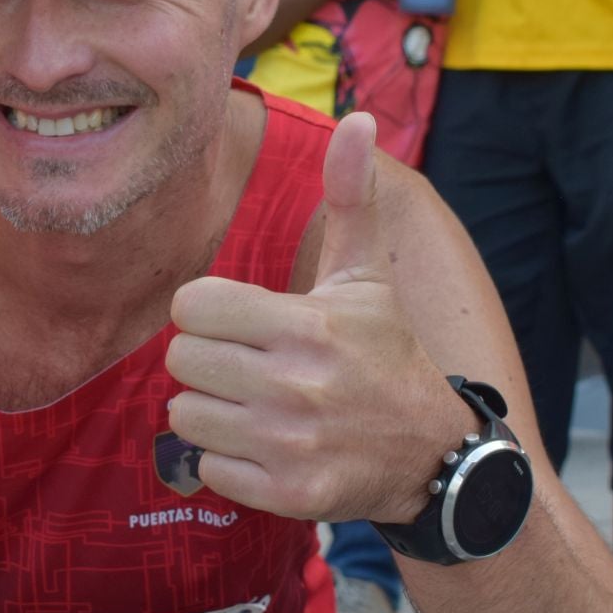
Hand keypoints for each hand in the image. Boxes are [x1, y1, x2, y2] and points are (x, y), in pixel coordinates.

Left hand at [164, 113, 474, 523]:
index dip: (210, 311)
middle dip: (206, 360)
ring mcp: (291, 443)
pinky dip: (226, 459)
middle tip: (246, 365)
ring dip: (211, 410)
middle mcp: (297, 385)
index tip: (243, 322)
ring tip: (255, 405)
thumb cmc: (385, 354)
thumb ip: (351, 197)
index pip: (194, 305)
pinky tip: (265, 445)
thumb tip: (356, 119)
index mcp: (308, 325)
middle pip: (180, 360)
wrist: (431, 453)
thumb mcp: (368, 276)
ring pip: (184, 414)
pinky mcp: (288, 493)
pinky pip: (206, 466)